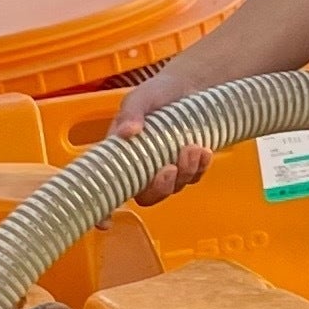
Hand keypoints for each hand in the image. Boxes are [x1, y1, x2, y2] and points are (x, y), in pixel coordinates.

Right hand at [112, 52, 226, 206]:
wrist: (189, 86)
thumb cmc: (157, 93)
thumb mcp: (140, 98)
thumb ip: (131, 113)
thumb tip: (126, 133)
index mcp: (120, 157)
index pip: (108, 189)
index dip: (104, 210)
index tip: (106, 222)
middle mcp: (141, 168)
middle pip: (146, 196)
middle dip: (159, 187)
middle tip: (168, 167)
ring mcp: (166, 169)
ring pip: (173, 188)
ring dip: (184, 172)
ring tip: (192, 148)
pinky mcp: (189, 167)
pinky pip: (194, 178)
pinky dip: (200, 167)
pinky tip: (204, 151)